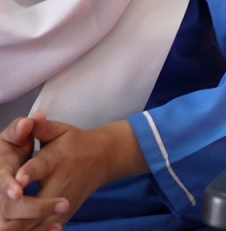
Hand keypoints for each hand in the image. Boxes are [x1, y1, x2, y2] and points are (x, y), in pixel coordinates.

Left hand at [2, 118, 145, 230]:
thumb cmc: (76, 142)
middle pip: (42, 202)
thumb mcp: (62, 130)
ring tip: (5, 229)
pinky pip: (49, 228)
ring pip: (43, 220)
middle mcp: (62, 182)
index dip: (29, 174)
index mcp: (58, 158)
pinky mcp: (66, 213)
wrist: (105, 157)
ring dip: (24, 227)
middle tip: (2, 223)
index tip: (17, 181)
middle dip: (23, 212)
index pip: (42, 165)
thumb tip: (33, 116)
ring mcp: (65, 200)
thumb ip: (43, 127)